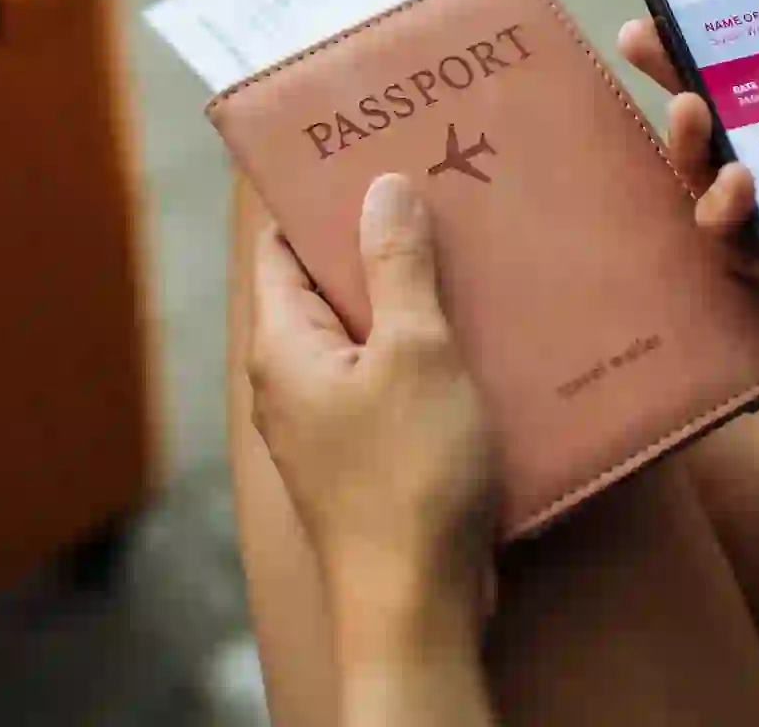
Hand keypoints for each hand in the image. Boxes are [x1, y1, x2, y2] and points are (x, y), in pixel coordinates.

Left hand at [248, 173, 496, 653]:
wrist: (416, 603)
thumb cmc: (410, 477)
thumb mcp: (415, 353)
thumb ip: (397, 267)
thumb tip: (379, 189)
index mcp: (281, 344)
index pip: (282, 246)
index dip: (319, 198)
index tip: (367, 155)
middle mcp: (289, 379)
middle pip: (326, 286)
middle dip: (376, 242)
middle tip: (434, 192)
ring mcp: (325, 421)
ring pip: (363, 335)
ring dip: (409, 298)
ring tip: (466, 251)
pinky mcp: (364, 455)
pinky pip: (387, 381)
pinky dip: (424, 352)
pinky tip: (477, 335)